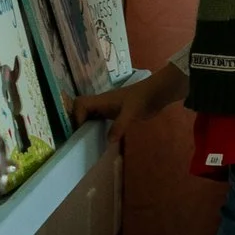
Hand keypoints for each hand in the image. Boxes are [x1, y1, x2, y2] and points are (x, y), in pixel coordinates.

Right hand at [71, 62, 185, 141]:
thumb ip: (120, 125)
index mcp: (102, 100)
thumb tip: (109, 140)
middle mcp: (102, 103)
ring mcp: (109, 108)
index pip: (81, 103)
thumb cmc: (142, 99)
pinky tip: (101, 139)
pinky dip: (97, 128)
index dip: (77, 115)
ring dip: (87, 125)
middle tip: (80, 137)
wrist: (157, 94)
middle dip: (78, 121)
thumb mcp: (131, 112)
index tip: (81, 129)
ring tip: (86, 140)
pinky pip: (101, 120)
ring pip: (91, 115)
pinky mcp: (116, 113)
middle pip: (82, 109)